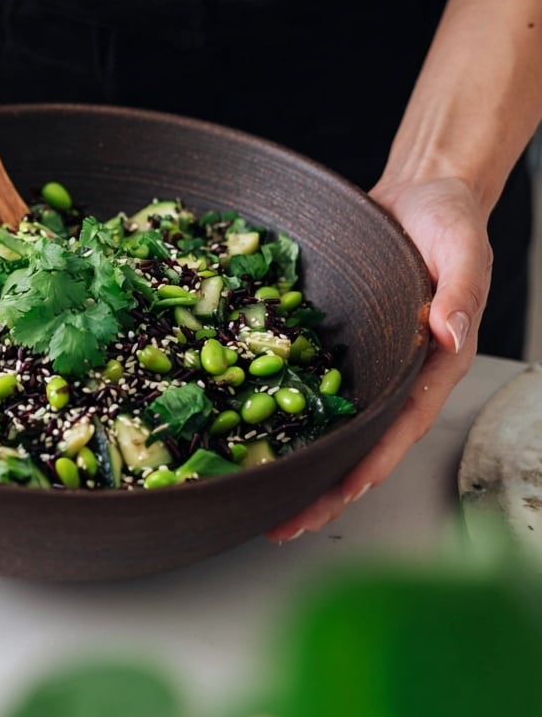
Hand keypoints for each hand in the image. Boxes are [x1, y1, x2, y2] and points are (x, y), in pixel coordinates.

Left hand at [266, 176, 490, 541]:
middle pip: (360, 442)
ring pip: (331, 424)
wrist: (420, 192)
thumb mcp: (465, 250)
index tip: (345, 491)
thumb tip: (448, 330)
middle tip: (284, 524)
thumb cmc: (450, 221)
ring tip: (259, 502)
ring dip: (299, 464)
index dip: (373, 461)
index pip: (403, 424)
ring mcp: (364, 362)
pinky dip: (280, 411)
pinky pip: (308, 383)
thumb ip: (461, 293)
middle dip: (325, 487)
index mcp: (432, 362)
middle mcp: (395, 372)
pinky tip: (250, 435)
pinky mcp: (337, 344)